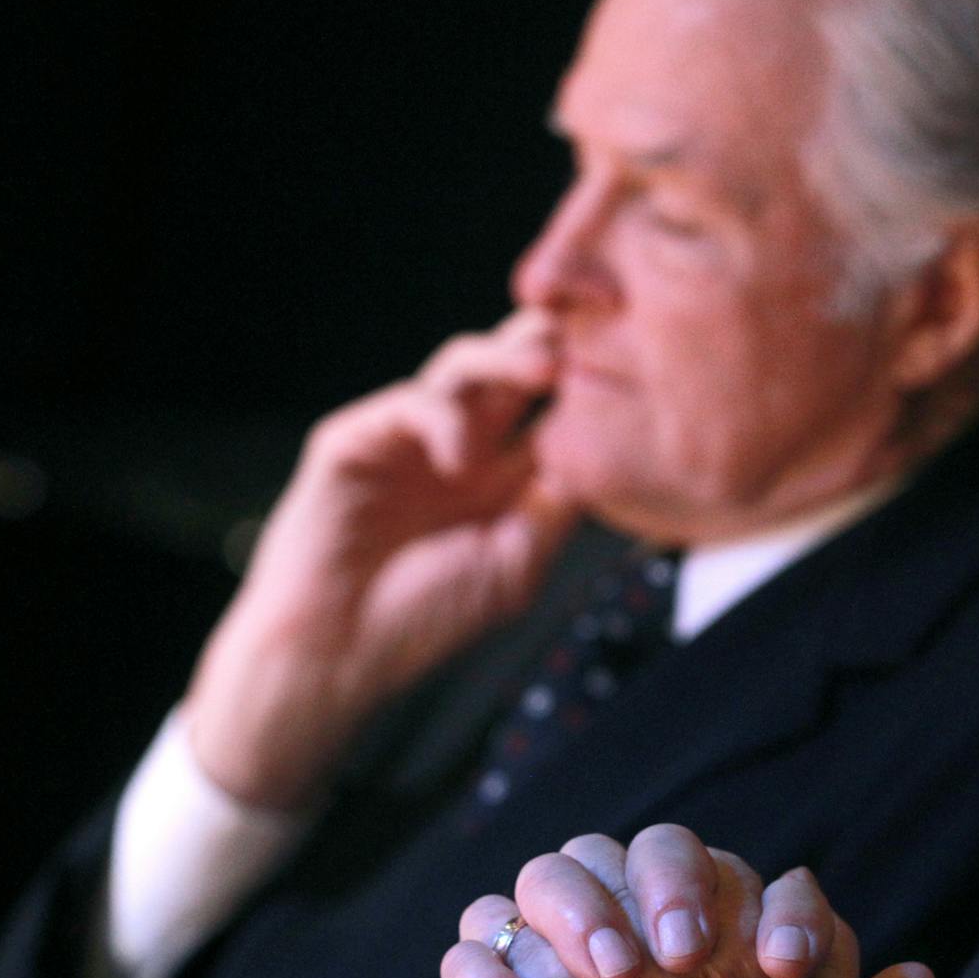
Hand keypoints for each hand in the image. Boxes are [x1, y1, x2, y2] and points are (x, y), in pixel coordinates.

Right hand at [183, 311, 578, 809]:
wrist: (336, 650)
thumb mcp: (517, 563)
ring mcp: (411, 436)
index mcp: (507, 474)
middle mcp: (464, 444)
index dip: (591, 380)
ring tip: (546, 366)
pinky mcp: (358, 436)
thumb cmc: (424, 618)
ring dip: (508, 357)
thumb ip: (556, 504)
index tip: (642, 362)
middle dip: (553, 338)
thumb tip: (609, 446)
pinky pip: (410, 401)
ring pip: (466, 365)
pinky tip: (461, 458)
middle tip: (592, 327)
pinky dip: (443, 418)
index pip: (556, 405)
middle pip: (515, 365)